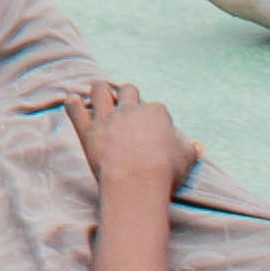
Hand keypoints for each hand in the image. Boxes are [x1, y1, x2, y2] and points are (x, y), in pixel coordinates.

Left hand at [60, 81, 198, 201]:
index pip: (154, 107)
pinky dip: (72, 103)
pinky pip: (75, 108)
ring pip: (100, 90)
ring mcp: (107, 117)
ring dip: (99, 91)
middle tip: (125, 107)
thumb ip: (190, 149)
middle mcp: (130, 108)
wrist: (137, 181)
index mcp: (155, 112)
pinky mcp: (88, 129)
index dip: (152, 117)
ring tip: (98, 95)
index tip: (150, 129)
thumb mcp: (185, 159)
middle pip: (128, 90)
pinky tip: (71, 101)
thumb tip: (197, 146)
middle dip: (126, 96)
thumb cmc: (164, 171)